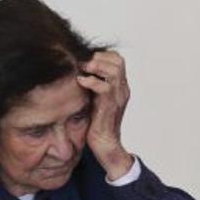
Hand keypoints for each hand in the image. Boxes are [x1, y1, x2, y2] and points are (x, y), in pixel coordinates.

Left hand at [76, 50, 133, 178]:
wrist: (104, 144)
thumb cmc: (96, 123)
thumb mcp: (95, 99)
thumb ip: (93, 85)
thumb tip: (78, 70)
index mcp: (120, 87)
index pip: (118, 60)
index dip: (103, 55)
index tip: (87, 61)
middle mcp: (122, 90)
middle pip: (118, 61)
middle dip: (99, 58)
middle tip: (84, 64)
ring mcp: (118, 98)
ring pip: (114, 70)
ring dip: (96, 66)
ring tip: (83, 69)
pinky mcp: (110, 106)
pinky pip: (105, 87)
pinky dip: (91, 81)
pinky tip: (80, 81)